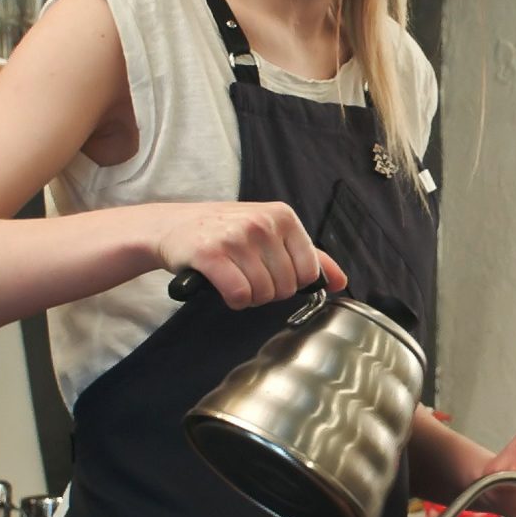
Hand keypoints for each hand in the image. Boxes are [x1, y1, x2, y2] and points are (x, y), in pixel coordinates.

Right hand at [152, 201, 346, 308]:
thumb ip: (310, 256)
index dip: (292, 283)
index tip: (273, 274)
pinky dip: (234, 300)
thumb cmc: (226, 231)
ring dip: (250, 298)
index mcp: (283, 216)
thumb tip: (341, 282)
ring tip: (236, 280)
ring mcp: (236, 237)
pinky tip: (224, 288)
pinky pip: (239, 295)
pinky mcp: (211, 254)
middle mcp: (262, 223)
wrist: (174, 225)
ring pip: (263, 293)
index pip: (309, 271)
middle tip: (249, 277)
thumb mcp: (271, 233)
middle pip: (286, 286)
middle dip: (269, 292)